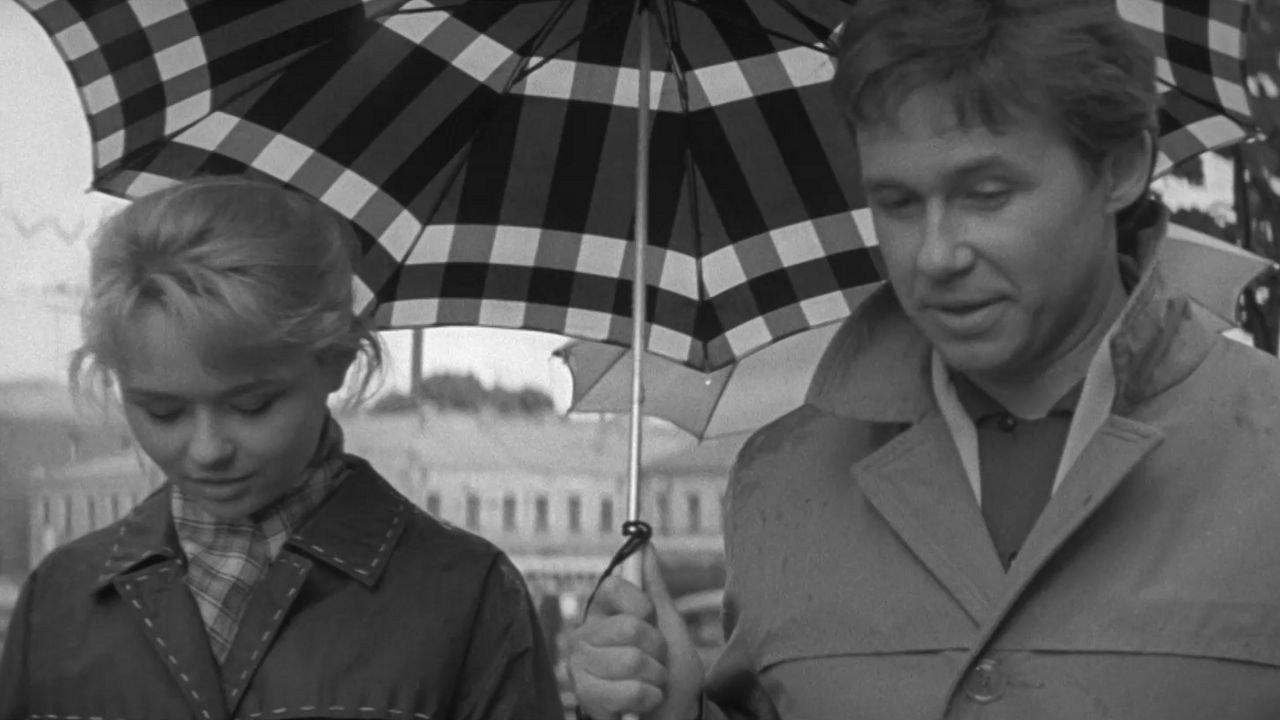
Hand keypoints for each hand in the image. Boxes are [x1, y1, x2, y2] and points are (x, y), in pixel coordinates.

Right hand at [569, 546, 704, 719]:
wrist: (677, 713)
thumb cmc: (671, 671)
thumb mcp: (669, 624)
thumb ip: (654, 587)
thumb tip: (646, 545)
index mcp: (602, 613)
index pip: (613, 587)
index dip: (641, 604)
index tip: (651, 618)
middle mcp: (585, 636)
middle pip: (629, 627)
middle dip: (656, 648)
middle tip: (655, 660)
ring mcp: (582, 667)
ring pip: (631, 660)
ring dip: (655, 676)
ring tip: (650, 683)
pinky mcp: (587, 697)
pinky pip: (629, 690)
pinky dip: (648, 698)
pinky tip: (642, 703)